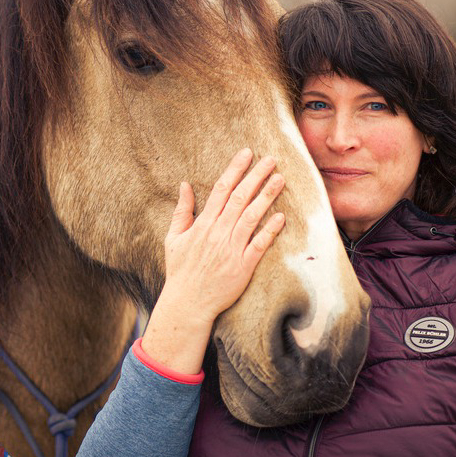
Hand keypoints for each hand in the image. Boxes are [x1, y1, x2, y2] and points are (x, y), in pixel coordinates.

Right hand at [141, 148, 285, 374]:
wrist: (189, 303)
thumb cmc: (181, 270)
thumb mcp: (173, 238)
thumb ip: (182, 211)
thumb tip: (185, 185)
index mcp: (203, 224)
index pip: (221, 190)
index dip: (235, 169)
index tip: (247, 154)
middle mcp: (218, 233)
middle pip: (240, 198)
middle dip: (256, 176)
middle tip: (271, 159)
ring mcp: (232, 249)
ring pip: (252, 217)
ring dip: (267, 197)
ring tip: (280, 179)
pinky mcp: (243, 266)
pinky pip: (259, 244)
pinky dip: (270, 230)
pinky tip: (282, 217)